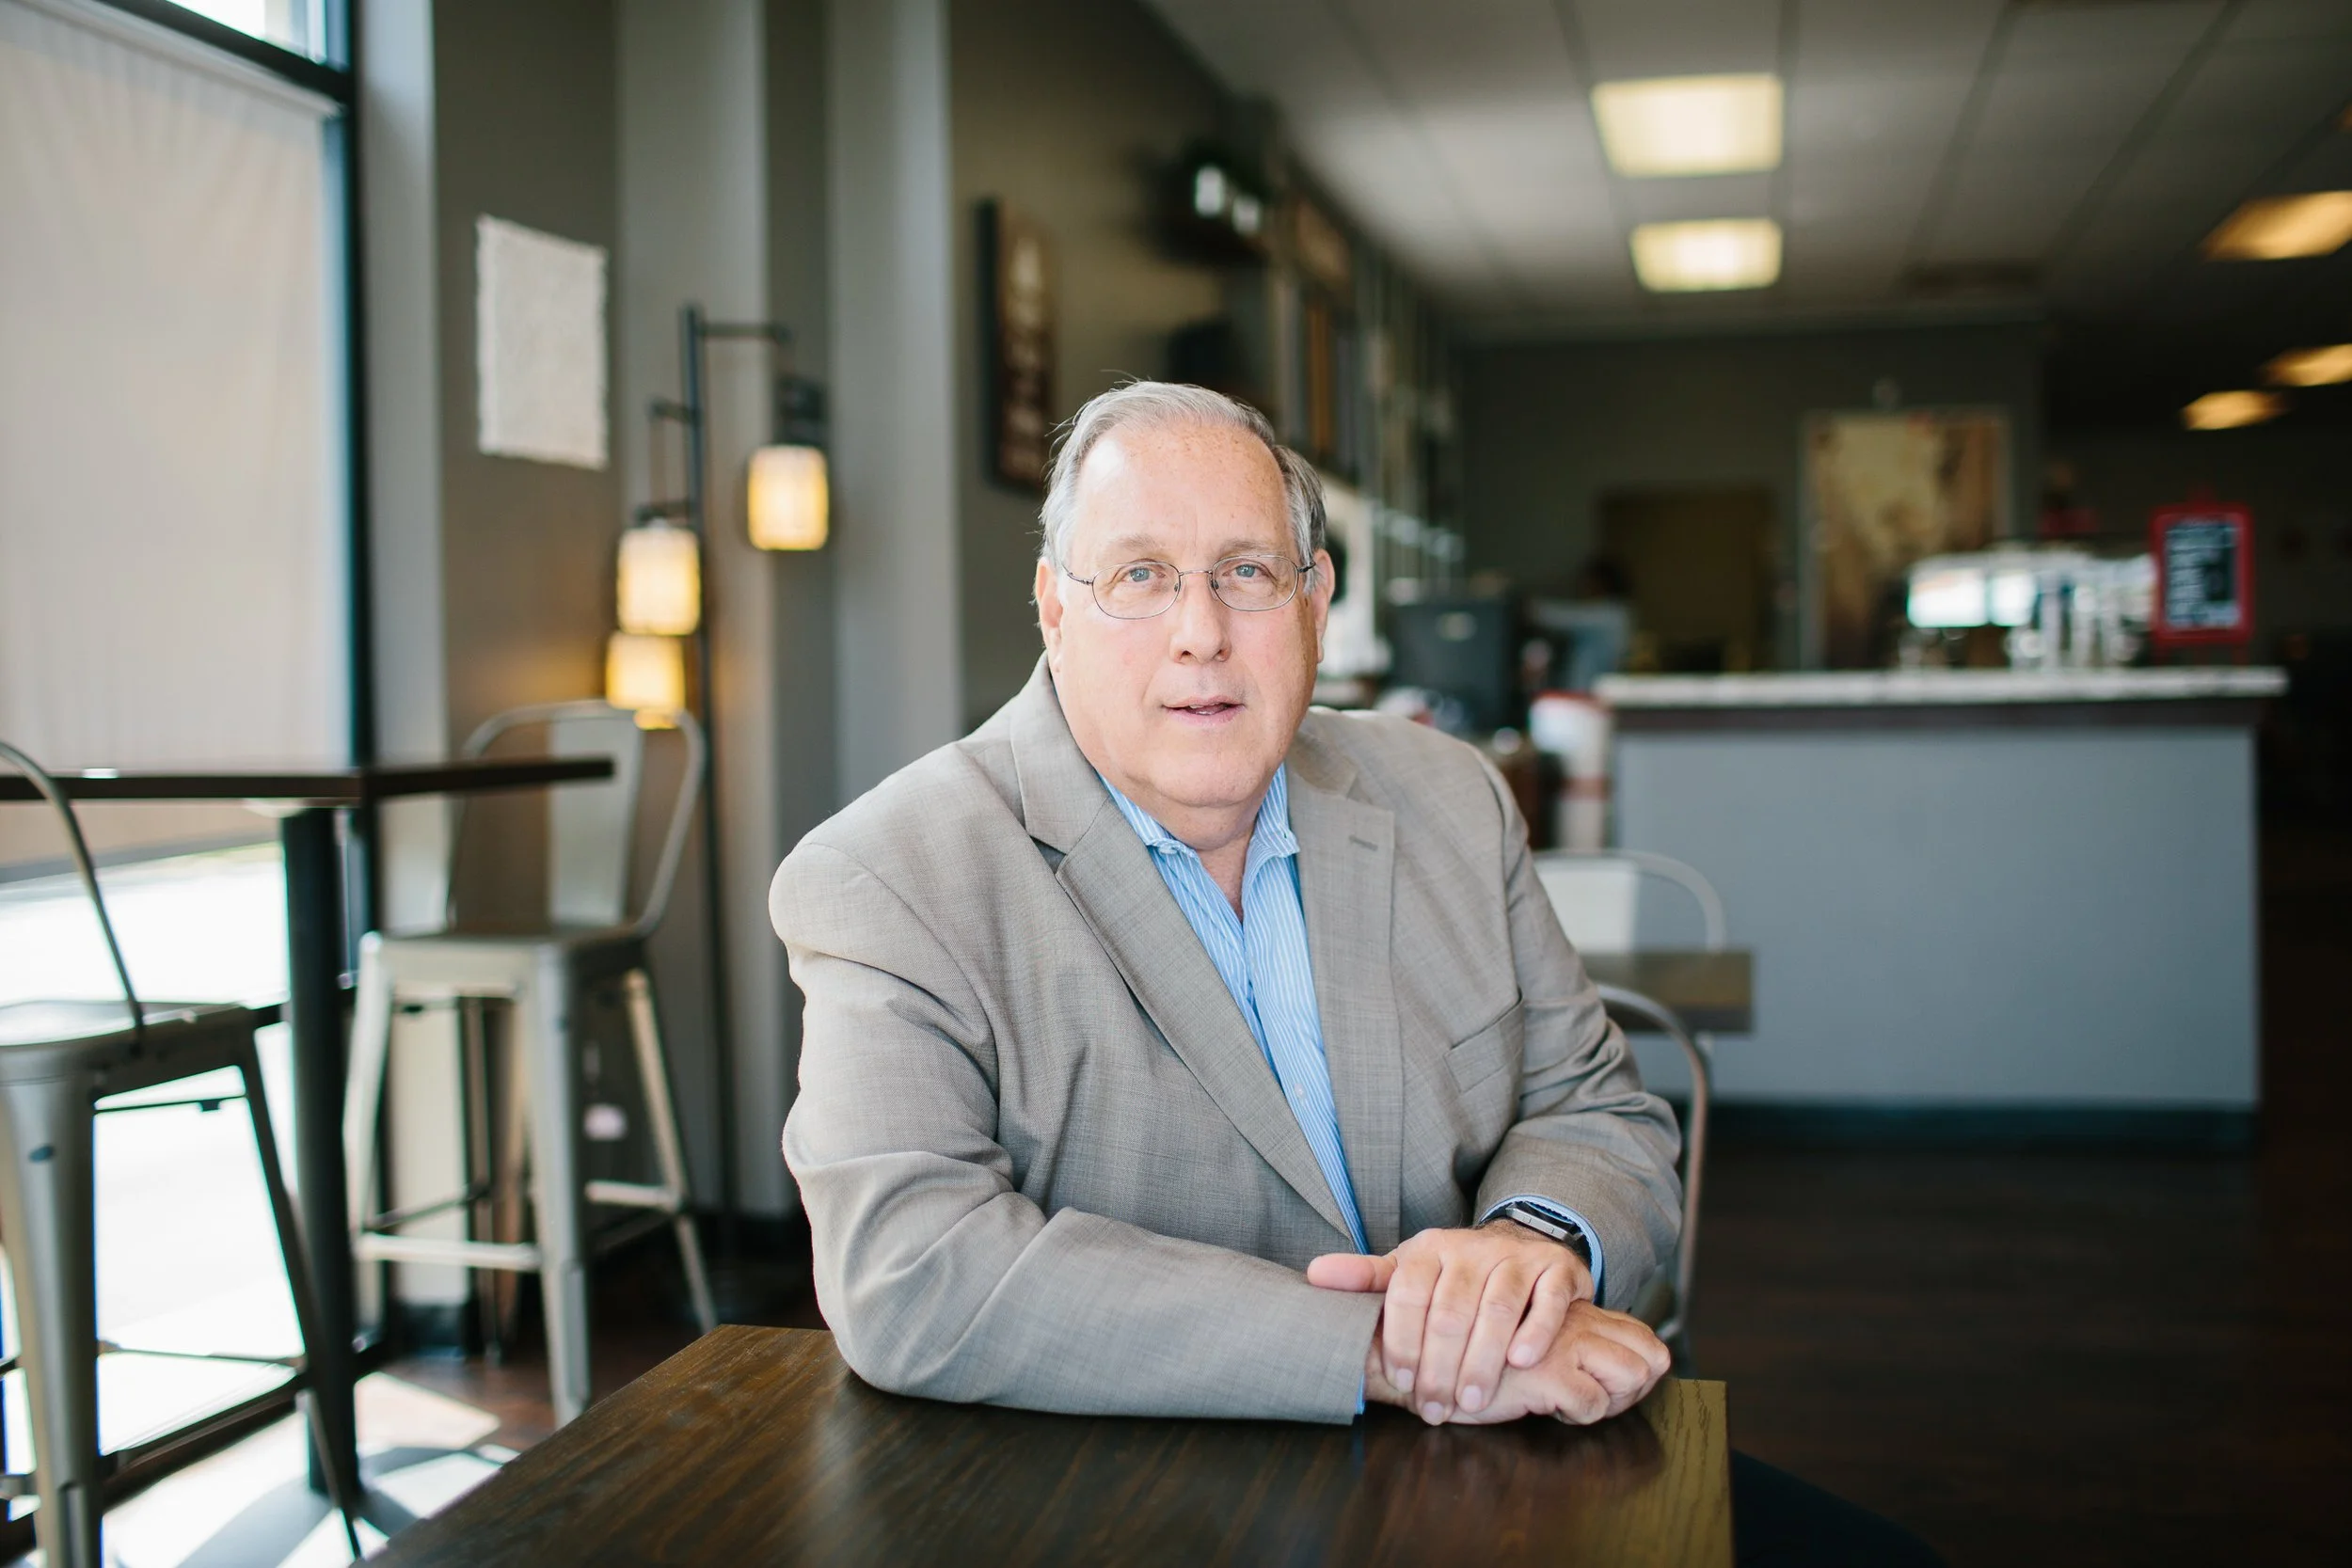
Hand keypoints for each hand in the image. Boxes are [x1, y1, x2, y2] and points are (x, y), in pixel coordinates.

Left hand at [1309, 1221, 1592, 1422]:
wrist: (1519, 1246)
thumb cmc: (1454, 1275)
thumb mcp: (1409, 1272)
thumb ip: (1367, 1279)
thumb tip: (1314, 1274)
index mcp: (1429, 1249)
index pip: (1408, 1294)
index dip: (1402, 1342)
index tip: (1401, 1383)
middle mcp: (1472, 1248)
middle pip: (1451, 1310)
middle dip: (1440, 1366)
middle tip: (1436, 1408)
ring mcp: (1516, 1257)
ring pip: (1496, 1308)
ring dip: (1482, 1360)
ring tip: (1472, 1401)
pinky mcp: (1556, 1268)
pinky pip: (1547, 1300)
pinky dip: (1534, 1331)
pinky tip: (1521, 1362)